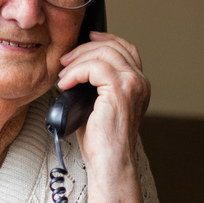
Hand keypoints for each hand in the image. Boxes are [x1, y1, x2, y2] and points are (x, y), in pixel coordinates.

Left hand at [56, 32, 150, 171]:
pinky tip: (65, 84)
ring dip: (78, 60)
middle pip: (114, 47)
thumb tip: (73, 70)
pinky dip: (76, 72)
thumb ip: (95, 86)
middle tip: (65, 60)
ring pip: (104, 53)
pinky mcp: (119, 91)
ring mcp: (132, 84)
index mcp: (138, 85)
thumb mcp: (99, 107)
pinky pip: (95, 66)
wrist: (110, 163)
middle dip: (85, 48)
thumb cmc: (102, 143)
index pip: (126, 49)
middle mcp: (140, 82)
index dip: (106, 39)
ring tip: (63, 75)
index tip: (86, 38)